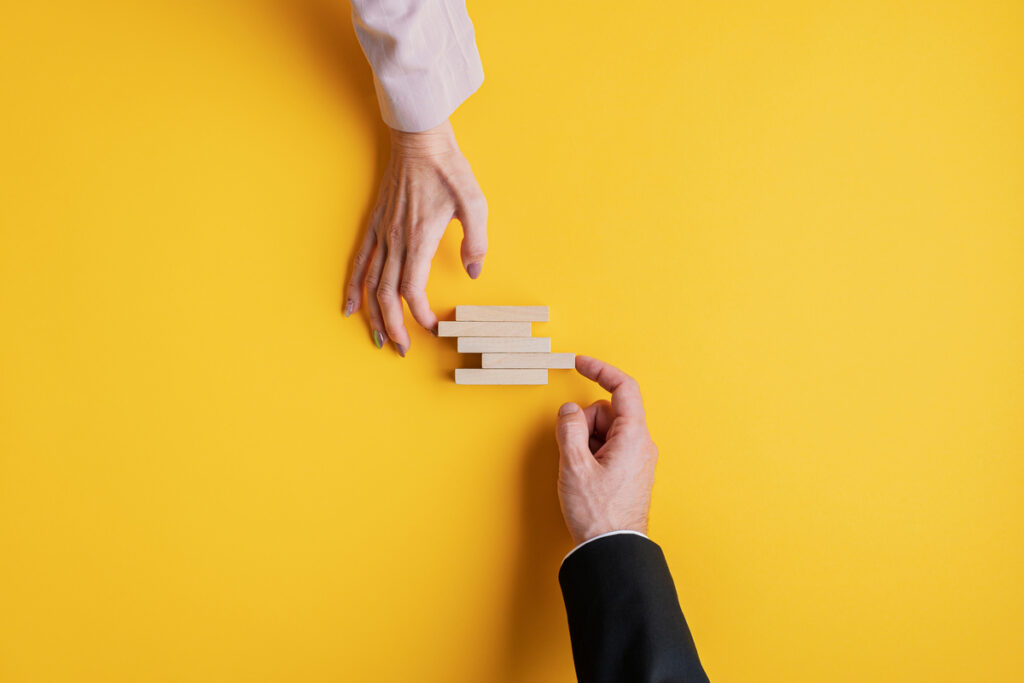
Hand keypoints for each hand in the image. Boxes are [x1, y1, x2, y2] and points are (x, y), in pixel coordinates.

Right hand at [345, 120, 487, 354]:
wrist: (419, 139)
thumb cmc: (448, 169)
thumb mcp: (475, 203)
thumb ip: (476, 242)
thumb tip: (474, 273)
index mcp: (418, 238)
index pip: (412, 289)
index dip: (420, 314)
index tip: (433, 327)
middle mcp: (395, 240)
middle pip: (386, 294)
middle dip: (393, 325)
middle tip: (402, 349)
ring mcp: (381, 233)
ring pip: (370, 282)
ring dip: (372, 313)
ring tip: (378, 338)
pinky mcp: (375, 224)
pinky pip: (359, 261)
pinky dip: (353, 286)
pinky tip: (350, 305)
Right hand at [555, 356, 657, 545]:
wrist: (612, 550)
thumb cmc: (597, 513)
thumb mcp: (574, 465)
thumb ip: (569, 429)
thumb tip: (569, 411)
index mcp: (634, 436)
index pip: (624, 388)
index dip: (600, 370)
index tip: (580, 363)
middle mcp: (641, 444)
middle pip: (608, 411)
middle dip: (584, 421)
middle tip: (573, 451)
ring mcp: (637, 458)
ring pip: (605, 430)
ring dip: (586, 440)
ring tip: (580, 470)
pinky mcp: (630, 472)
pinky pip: (608, 448)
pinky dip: (591, 453)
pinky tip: (585, 476)